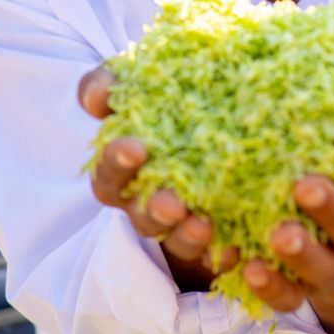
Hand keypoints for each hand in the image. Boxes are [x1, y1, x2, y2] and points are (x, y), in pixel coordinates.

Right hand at [77, 65, 238, 290]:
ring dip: (186, 236)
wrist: (215, 108)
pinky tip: (236, 246)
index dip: (116, 162)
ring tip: (202, 226)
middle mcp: (148, 200)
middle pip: (142, 216)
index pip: (109, 173)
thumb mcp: (135, 81)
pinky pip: (219, 252)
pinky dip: (225, 251)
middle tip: (172, 204)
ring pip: (178, 240)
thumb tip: (97, 98)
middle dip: (154, 212)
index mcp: (124, 166)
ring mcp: (182, 221)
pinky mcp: (218, 233)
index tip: (137, 148)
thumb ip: (109, 85)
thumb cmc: (163, 96)